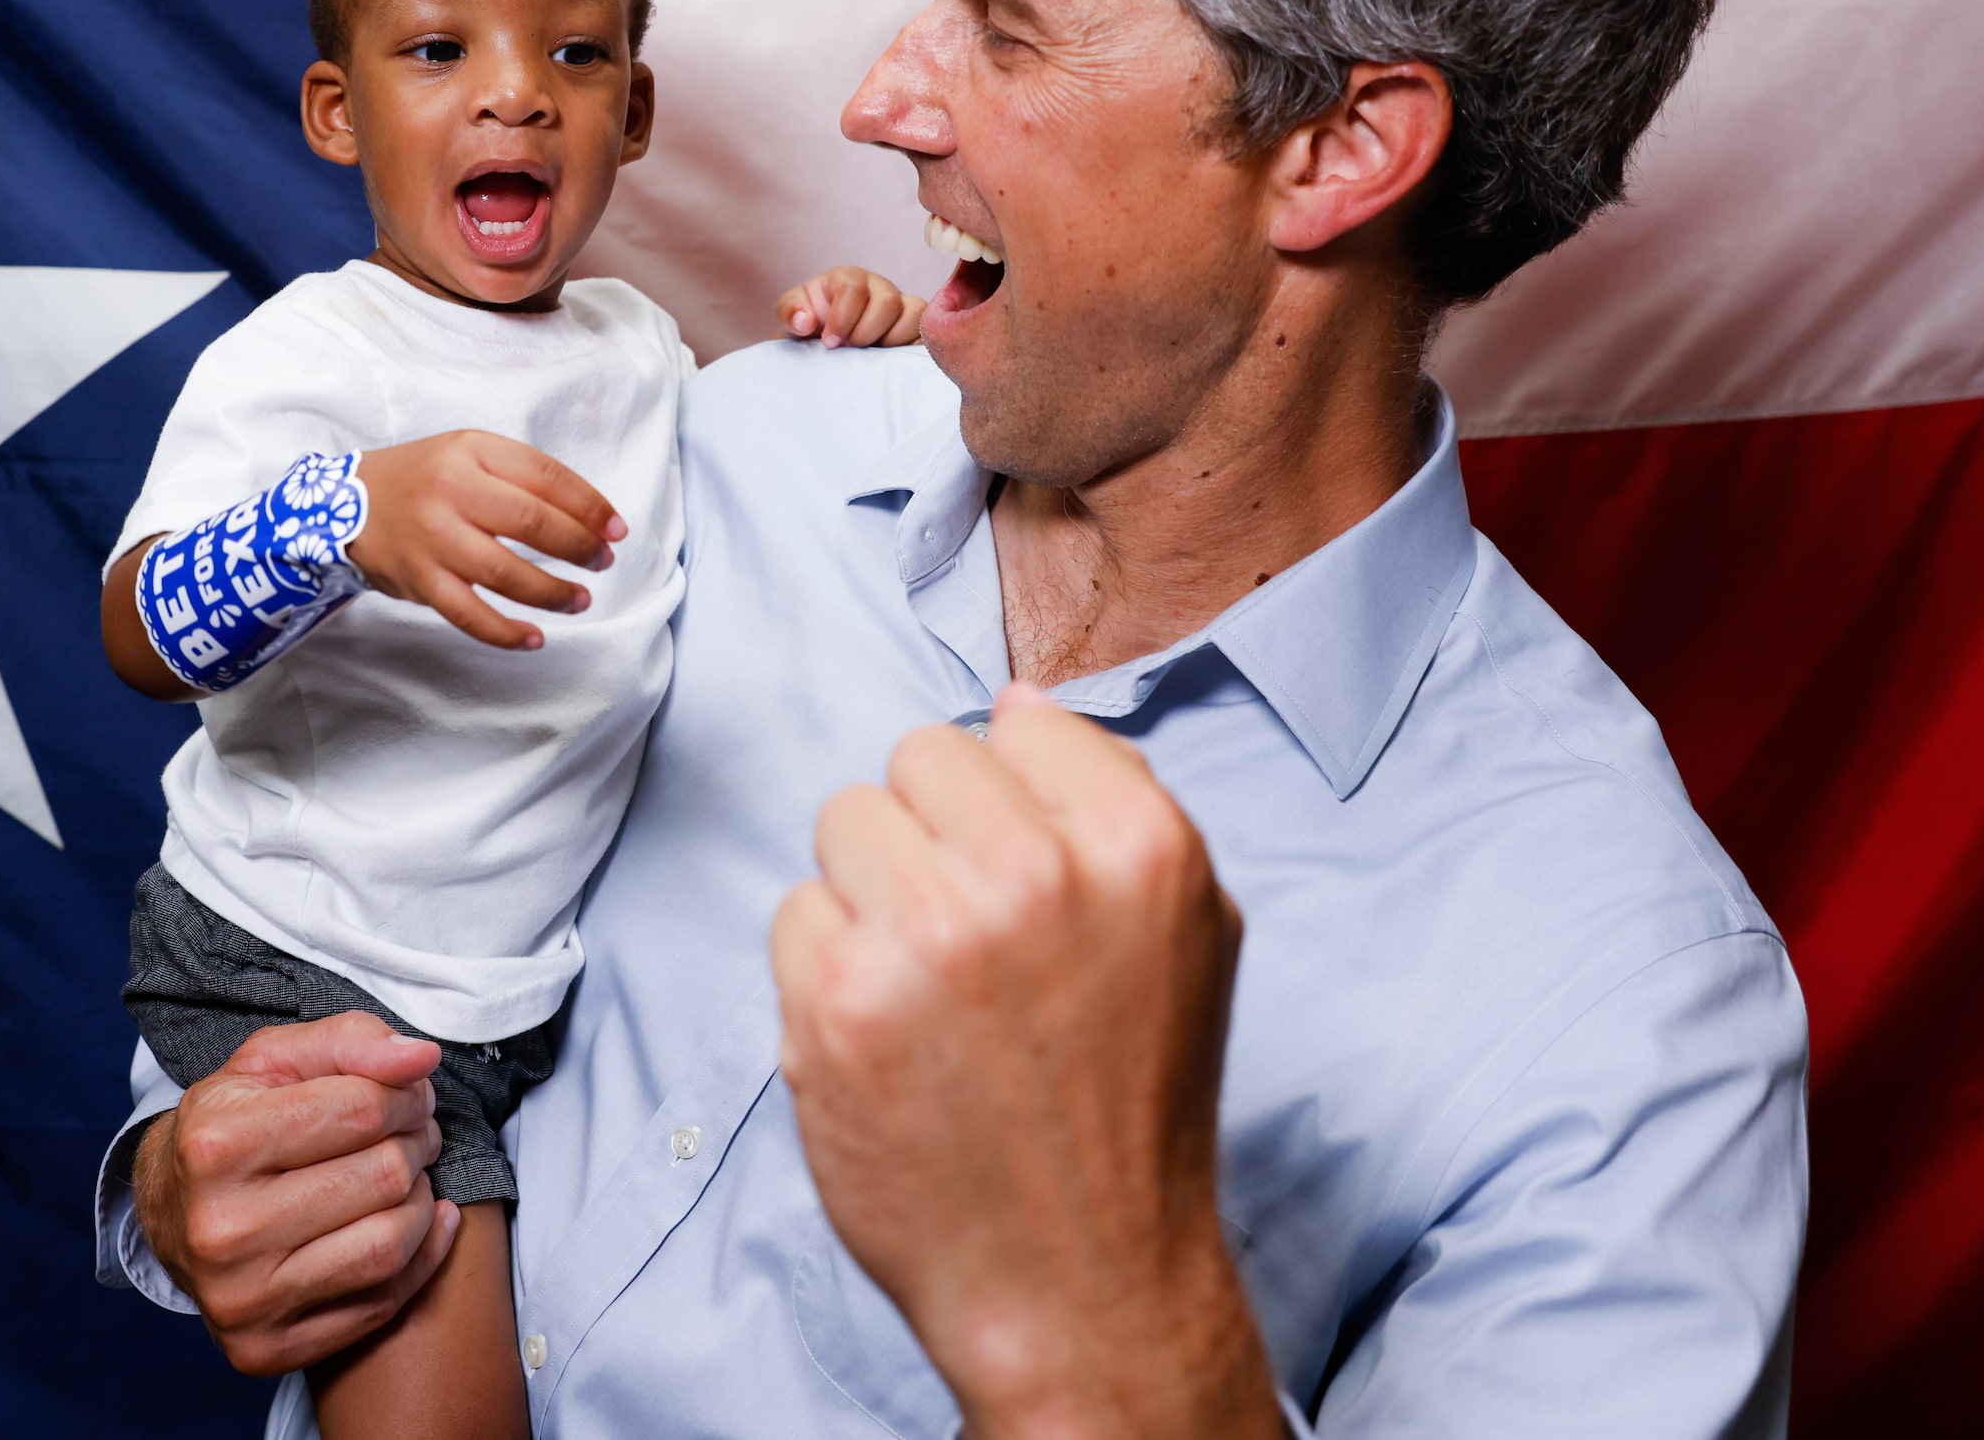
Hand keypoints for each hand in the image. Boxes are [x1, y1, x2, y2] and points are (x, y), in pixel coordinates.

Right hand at [134, 1012, 464, 1376]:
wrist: (169, 1214)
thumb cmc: (231, 1126)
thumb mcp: (273, 1062)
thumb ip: (350, 1042)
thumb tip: (421, 1059)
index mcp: (216, 1144)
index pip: (362, 1109)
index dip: (404, 1095)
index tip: (407, 1095)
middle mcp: (222, 1229)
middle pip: (383, 1176)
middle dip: (417, 1144)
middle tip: (414, 1133)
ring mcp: (242, 1298)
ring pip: (389, 1245)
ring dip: (422, 1201)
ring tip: (408, 1176)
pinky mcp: (264, 1349)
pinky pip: (381, 1303)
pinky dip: (422, 1257)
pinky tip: (421, 1222)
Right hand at [353, 430, 623, 650]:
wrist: (341, 504)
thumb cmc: (422, 479)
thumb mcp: (467, 454)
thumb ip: (519, 477)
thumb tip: (587, 518)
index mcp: (471, 451)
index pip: (546, 476)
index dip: (590, 505)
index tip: (616, 529)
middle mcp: (451, 491)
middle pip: (531, 522)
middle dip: (579, 546)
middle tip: (602, 562)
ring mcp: (433, 539)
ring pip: (506, 573)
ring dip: (553, 593)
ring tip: (580, 600)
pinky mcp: (419, 580)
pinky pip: (469, 614)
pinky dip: (505, 632)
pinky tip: (534, 638)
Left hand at [769, 686, 1276, 1438]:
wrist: (1079, 1280)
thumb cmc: (1130, 1103)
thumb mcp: (1187, 931)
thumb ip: (1117, 800)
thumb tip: (1019, 702)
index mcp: (1138, 843)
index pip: (1015, 721)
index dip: (1009, 800)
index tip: (1023, 874)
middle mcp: (1033, 875)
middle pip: (915, 757)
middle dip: (931, 836)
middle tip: (969, 941)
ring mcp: (926, 936)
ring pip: (844, 820)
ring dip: (869, 893)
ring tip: (928, 987)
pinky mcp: (835, 1000)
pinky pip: (795, 911)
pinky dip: (824, 970)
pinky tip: (885, 1038)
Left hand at [776, 266, 924, 348]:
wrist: (824, 343)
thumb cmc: (810, 323)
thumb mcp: (790, 315)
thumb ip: (790, 312)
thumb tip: (805, 322)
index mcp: (849, 278)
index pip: (854, 288)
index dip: (842, 318)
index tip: (829, 342)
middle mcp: (879, 288)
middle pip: (887, 302)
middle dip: (864, 333)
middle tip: (848, 349)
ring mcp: (901, 307)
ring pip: (914, 313)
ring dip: (891, 340)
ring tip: (869, 355)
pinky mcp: (914, 328)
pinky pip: (925, 333)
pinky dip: (911, 348)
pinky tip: (888, 361)